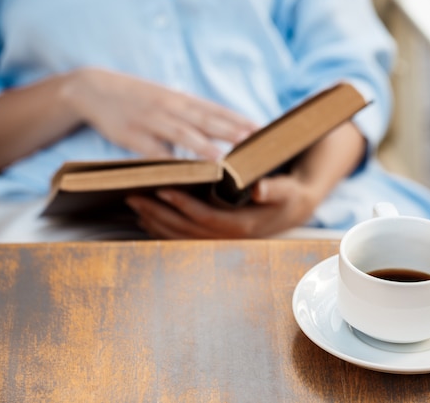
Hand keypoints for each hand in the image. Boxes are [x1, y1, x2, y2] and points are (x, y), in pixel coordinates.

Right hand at [64, 68, 258, 159]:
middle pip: (207, 120)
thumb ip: (191, 114)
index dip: (240, 120)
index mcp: (182, 100)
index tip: (264, 131)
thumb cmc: (138, 98)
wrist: (94, 89)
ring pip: (183, 135)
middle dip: (232, 132)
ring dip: (205, 148)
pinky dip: (168, 163)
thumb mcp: (166, 100)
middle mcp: (171, 108)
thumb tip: (220, 129)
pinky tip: (182, 173)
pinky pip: (153, 152)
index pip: (218, 110)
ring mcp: (152, 121)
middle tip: (255, 144)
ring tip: (225, 161)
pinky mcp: (132, 136)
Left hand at [125, 175, 319, 238]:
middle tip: (134, 196)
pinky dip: (164, 228)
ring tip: (135, 206)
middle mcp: (228, 238)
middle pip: (186, 230)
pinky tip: (148, 218)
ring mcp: (221, 240)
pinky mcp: (216, 236)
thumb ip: (274, 189)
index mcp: (243, 226)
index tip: (162, 189)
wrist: (295, 207)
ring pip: (182, 236)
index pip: (206, 217)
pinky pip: (185, 237)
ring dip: (157, 223)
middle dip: (159, 214)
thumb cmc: (289, 194)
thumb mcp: (287, 189)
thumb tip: (257, 188)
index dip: (182, 205)